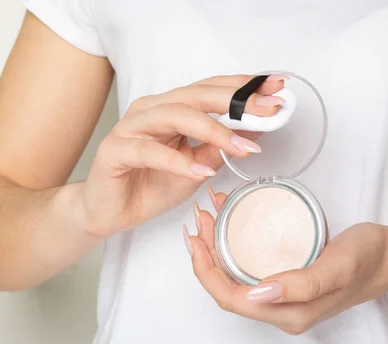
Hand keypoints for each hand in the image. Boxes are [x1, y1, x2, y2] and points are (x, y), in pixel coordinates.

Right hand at [77, 74, 287, 236]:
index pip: (210, 89)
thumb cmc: (150, 186)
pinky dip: (177, 161)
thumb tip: (257, 129)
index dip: (243, 86)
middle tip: (268, 110)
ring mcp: (130, 128)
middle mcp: (150, 110)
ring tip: (240, 147)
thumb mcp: (197, 167)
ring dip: (212, 130)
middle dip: (236, 101)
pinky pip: (148, 151)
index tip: (277, 88)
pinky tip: (201, 172)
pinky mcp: (114, 150)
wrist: (110, 213)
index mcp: (169, 108)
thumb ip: (220, 146)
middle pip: (195, 95)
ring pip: (173, 115)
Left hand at [186, 189, 387, 334]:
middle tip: (200, 219)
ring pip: (235, 277)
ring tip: (210, 216)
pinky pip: (249, 268)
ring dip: (216, 248)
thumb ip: (302, 284)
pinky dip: (233, 246)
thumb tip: (258, 292)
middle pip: (227, 287)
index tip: (194, 238)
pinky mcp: (287, 282)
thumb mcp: (337, 266)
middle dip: (205, 255)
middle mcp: (281, 311)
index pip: (230, 299)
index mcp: (288, 314)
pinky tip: (230, 223)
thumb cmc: (368, 258)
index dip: (205, 271)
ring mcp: (283, 298)